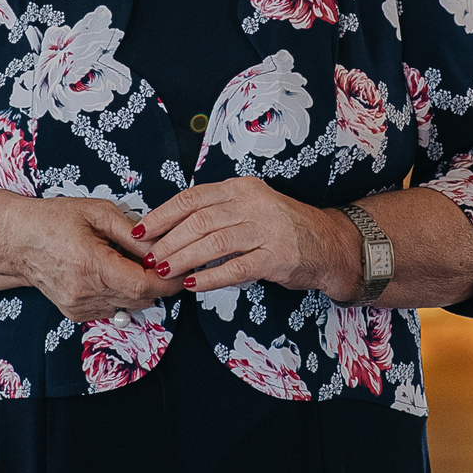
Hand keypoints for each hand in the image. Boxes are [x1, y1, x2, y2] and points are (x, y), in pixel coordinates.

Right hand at [7, 195, 168, 322]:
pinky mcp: (76, 313)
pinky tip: (112, 273)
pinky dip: (121, 294)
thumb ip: (133, 233)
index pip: (142, 285)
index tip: (180, 268)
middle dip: (157, 282)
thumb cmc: (54, 220)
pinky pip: (113, 309)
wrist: (18, 241)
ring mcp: (78, 306)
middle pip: (140, 299)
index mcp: (90, 265)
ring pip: (129, 306)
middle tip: (160, 260)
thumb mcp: (97, 213)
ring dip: (139, 288)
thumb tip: (163, 246)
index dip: (167, 280)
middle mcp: (84, 292)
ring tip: (129, 262)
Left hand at [135, 177, 361, 299]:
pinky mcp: (276, 257)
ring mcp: (267, 229)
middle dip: (169, 241)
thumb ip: (218, 212)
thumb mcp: (251, 206)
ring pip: (214, 242)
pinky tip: (193, 284)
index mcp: (242, 188)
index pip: (193, 197)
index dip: (163, 215)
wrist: (329, 244)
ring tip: (165, 271)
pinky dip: (211, 277)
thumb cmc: (283, 227)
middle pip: (199, 220)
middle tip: (150, 258)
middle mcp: (254, 203)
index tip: (143, 231)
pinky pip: (236, 268)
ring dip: (184, 258)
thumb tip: (171, 229)